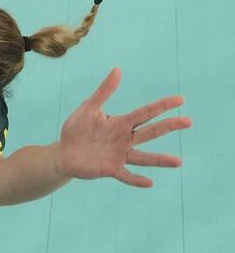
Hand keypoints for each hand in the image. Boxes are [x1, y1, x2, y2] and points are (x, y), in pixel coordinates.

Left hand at [56, 68, 190, 187]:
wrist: (63, 153)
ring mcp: (119, 155)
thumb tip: (117, 70)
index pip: (146, 113)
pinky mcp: (110, 169)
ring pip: (143, 157)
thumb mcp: (88, 108)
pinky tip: (149, 183)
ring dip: (160, 159)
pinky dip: (136, 179)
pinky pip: (125, 175)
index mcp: (121, 123)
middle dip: (169, 126)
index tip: (180, 99)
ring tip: (178, 162)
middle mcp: (125, 139)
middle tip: (188, 121)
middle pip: (151, 132)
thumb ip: (103, 91)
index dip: (162, 106)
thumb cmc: (76, 130)